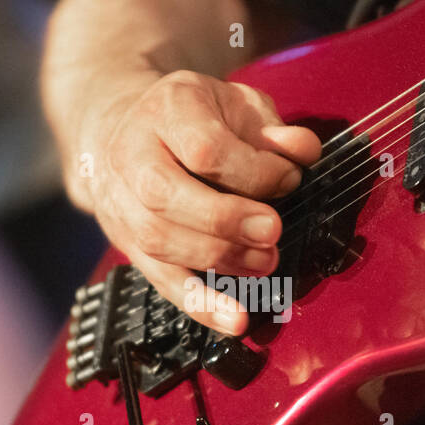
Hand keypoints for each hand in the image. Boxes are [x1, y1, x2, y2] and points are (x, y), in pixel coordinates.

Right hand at [76, 70, 320, 334]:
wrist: (123, 128)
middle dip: (225, 220)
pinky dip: (200, 304)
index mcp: (166, 109)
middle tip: (273, 232)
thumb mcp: (237, 104)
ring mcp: (122, 202)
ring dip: (219, 259)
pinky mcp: (127, 243)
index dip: (253, 172)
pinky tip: (235, 320)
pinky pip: (160, 279)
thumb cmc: (193, 117)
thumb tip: (302, 152)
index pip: (204, 148)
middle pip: (165, 195)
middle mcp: (132, 154)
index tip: (289, 179)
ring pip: (158, 241)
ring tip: (264, 264)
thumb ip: (272, 128)